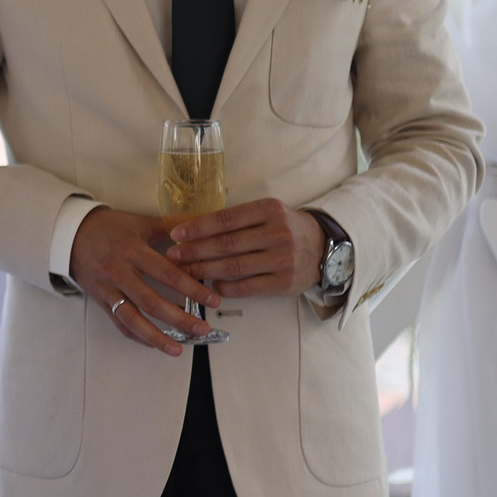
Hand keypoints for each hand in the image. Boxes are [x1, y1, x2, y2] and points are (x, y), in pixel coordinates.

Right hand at [69, 207, 222, 354]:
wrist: (70, 235)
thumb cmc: (107, 227)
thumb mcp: (137, 222)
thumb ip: (167, 230)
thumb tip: (198, 235)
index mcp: (132, 251)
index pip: (167, 274)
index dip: (192, 289)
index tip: (212, 300)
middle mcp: (119, 273)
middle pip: (152, 302)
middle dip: (180, 319)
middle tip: (202, 329)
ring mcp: (108, 290)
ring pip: (133, 320)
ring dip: (157, 338)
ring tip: (178, 349)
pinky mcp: (101, 301)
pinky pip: (120, 324)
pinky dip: (138, 336)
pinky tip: (155, 344)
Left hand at [165, 199, 326, 298]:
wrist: (323, 248)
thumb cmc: (285, 228)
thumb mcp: (266, 214)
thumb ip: (237, 220)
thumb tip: (193, 231)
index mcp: (269, 209)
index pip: (225, 219)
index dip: (197, 227)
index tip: (175, 234)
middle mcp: (278, 233)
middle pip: (226, 244)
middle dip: (194, 251)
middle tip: (173, 255)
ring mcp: (283, 259)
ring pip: (233, 267)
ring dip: (204, 270)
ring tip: (185, 271)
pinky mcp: (284, 282)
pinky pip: (246, 287)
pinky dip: (224, 287)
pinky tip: (211, 285)